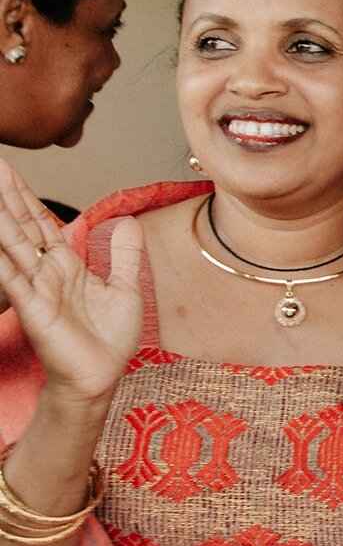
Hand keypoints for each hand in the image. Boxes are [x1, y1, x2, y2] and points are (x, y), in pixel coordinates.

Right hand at [0, 162, 139, 404]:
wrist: (100, 377)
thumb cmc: (107, 339)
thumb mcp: (124, 288)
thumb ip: (122, 254)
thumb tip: (126, 222)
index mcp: (65, 265)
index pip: (40, 222)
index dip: (24, 195)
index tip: (7, 168)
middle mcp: (45, 272)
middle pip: (21, 224)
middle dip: (6, 194)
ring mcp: (36, 288)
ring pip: (13, 244)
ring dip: (0, 217)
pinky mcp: (33, 308)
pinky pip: (13, 279)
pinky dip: (2, 261)